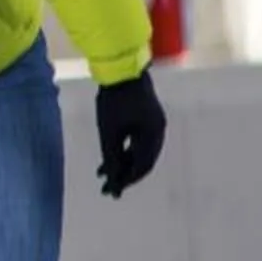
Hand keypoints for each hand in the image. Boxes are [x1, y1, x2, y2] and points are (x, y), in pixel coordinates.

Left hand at [95, 72, 165, 198]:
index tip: (112, 192)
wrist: (120, 69)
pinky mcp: (145, 118)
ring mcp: (153, 124)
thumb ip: (111, 156)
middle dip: (124, 175)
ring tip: (103, 177)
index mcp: (153, 134)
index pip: (143, 165)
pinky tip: (108, 160)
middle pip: (143, 161)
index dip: (127, 180)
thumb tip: (111, 178)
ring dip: (122, 164)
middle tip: (107, 190)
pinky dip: (123, 151)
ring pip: (138, 151)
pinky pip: (136, 141)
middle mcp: (158, 131)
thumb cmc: (114, 99)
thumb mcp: (109, 132)